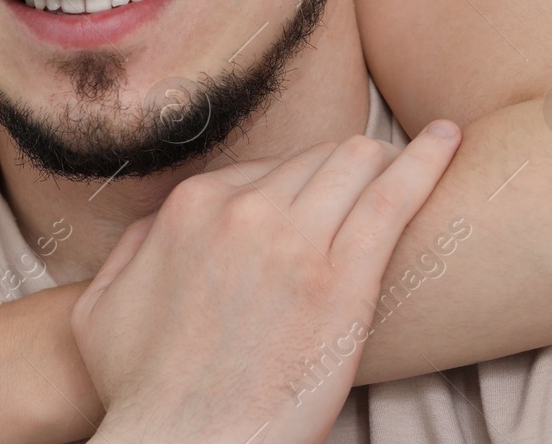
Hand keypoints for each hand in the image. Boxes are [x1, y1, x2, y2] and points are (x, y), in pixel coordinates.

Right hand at [74, 124, 460, 443]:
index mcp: (191, 208)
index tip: (317, 200)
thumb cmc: (142, 391)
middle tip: (371, 178)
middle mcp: (243, 210)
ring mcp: (296, 242)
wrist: (183, 443)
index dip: (294, 186)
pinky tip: (449, 139)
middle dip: (343, 165)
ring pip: (355, 163)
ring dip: (382, 159)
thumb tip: (160, 225)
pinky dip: (427, 162)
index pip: (262, 171)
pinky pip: (394, 199)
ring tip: (415, 158)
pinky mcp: (345, 281)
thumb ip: (133, 250)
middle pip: (313, 160)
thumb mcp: (103, 307)